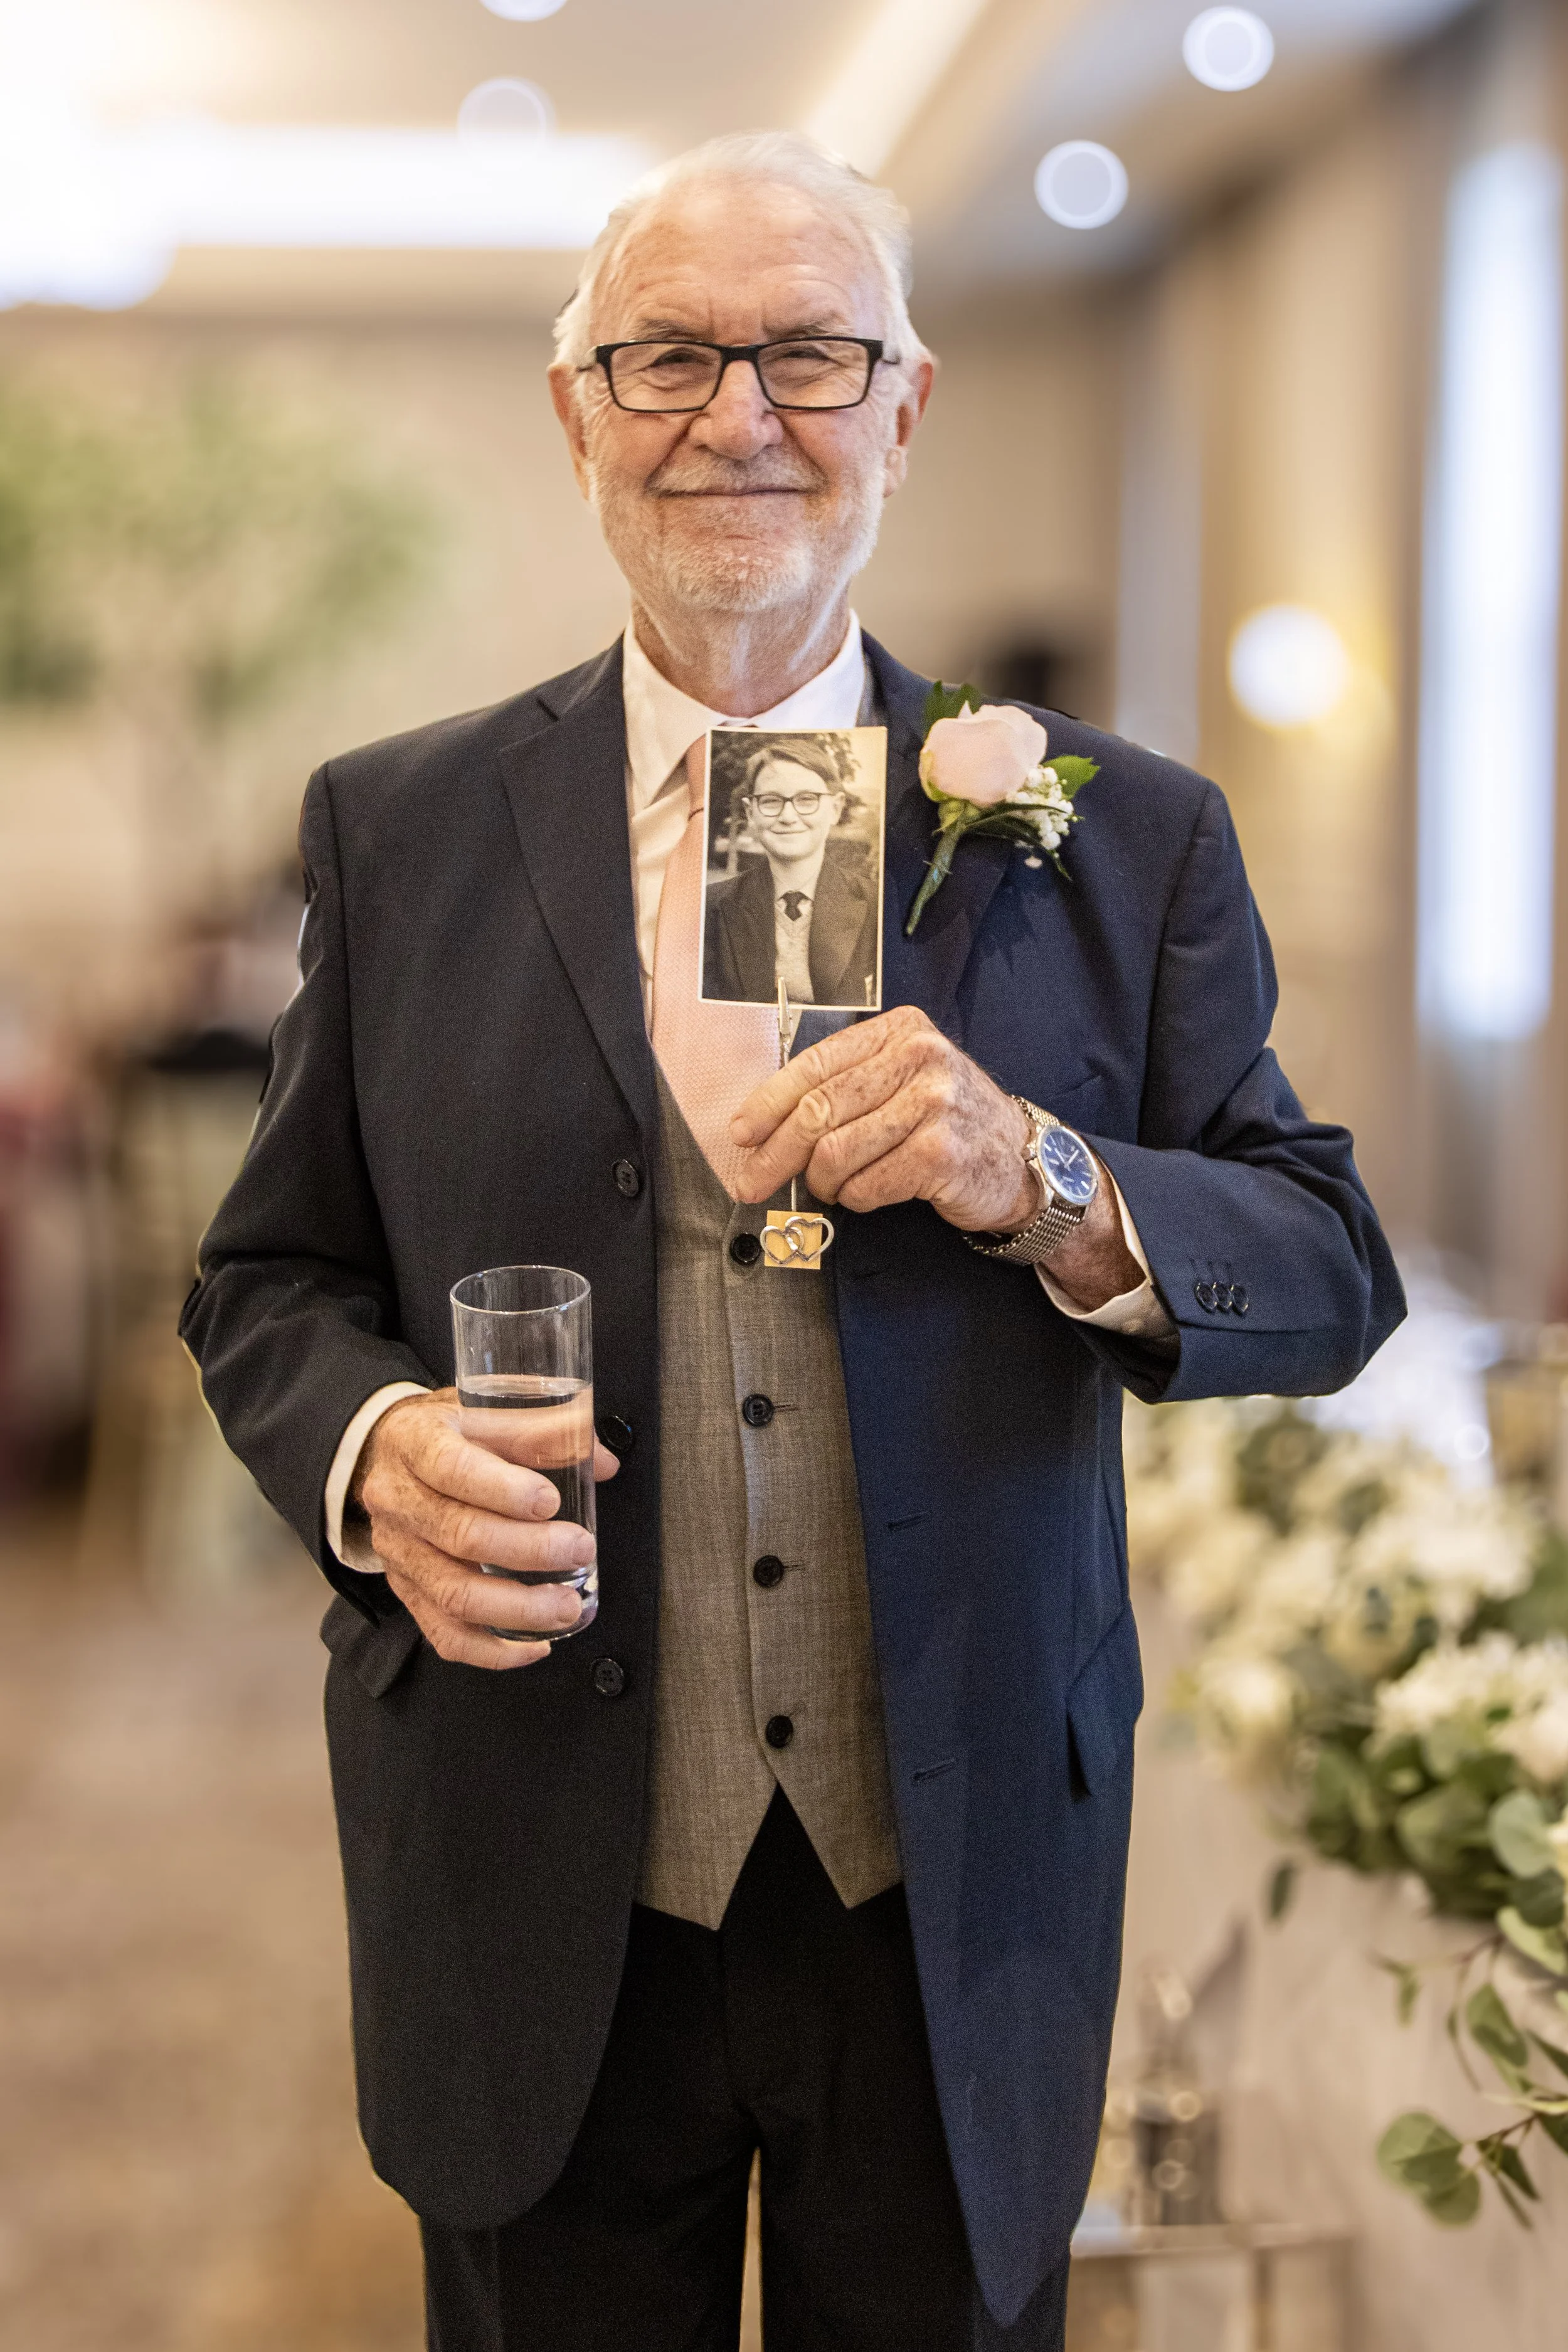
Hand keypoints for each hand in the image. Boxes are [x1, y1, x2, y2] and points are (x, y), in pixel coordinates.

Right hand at [351, 1389, 619, 1670]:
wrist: (387, 1456)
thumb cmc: (449, 1433)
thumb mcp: (486, 1411)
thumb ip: (544, 1430)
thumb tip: (602, 1460)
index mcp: (414, 1442)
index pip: (450, 1468)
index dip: (501, 1489)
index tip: (549, 1501)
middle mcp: (397, 1499)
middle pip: (458, 1536)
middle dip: (527, 1550)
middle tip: (580, 1549)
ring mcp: (399, 1552)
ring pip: (452, 1593)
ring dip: (517, 1609)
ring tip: (567, 1607)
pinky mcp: (407, 1590)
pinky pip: (444, 1633)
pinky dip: (491, 1651)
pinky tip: (534, 1646)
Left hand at [729, 1005, 1039, 1231]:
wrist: (1023, 1160)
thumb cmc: (951, 1123)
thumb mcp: (903, 1082)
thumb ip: (846, 1088)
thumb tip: (765, 1127)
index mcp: (900, 1031)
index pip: (814, 1065)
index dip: (768, 1104)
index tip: (742, 1134)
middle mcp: (919, 1057)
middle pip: (818, 1110)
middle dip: (776, 1153)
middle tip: (753, 1181)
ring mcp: (934, 1103)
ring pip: (837, 1152)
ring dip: (823, 1181)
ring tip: (831, 1188)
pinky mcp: (941, 1151)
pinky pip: (868, 1184)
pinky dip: (858, 1198)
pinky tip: (869, 1193)